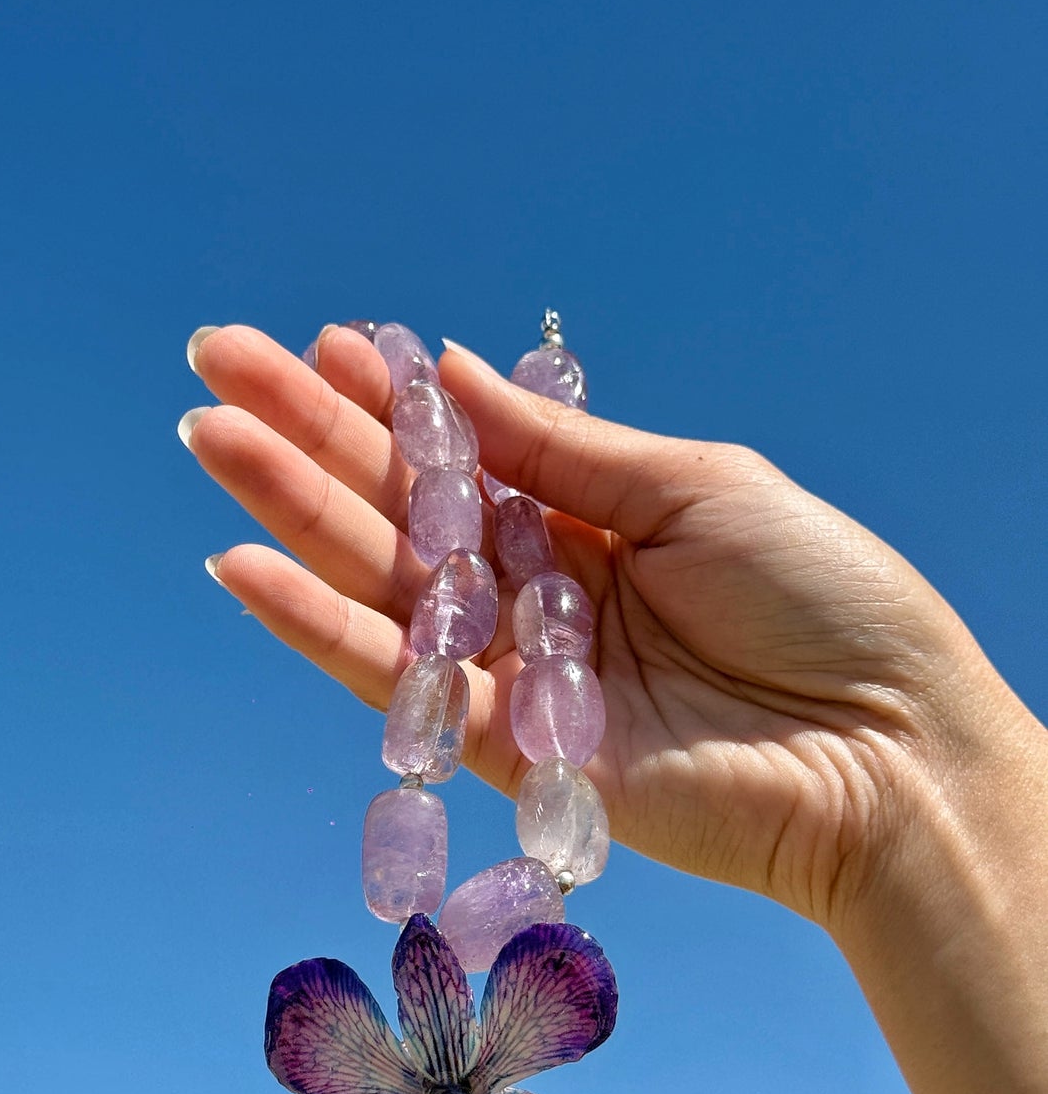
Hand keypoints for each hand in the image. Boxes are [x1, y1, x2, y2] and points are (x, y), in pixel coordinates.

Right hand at [184, 323, 1000, 928]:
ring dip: (287, 510)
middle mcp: (535, 588)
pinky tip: (242, 565)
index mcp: (586, 516)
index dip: (386, 398)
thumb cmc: (820, 599)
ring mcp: (512, 670)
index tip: (317, 342)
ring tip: (207, 435)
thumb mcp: (693, 486)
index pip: (458, 450)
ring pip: (377, 579)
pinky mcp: (502, 750)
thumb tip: (442, 369)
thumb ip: (559, 447)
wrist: (887, 752)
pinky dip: (314, 625)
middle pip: (398, 505)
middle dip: (306, 433)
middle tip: (212, 362)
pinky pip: (393, 681)